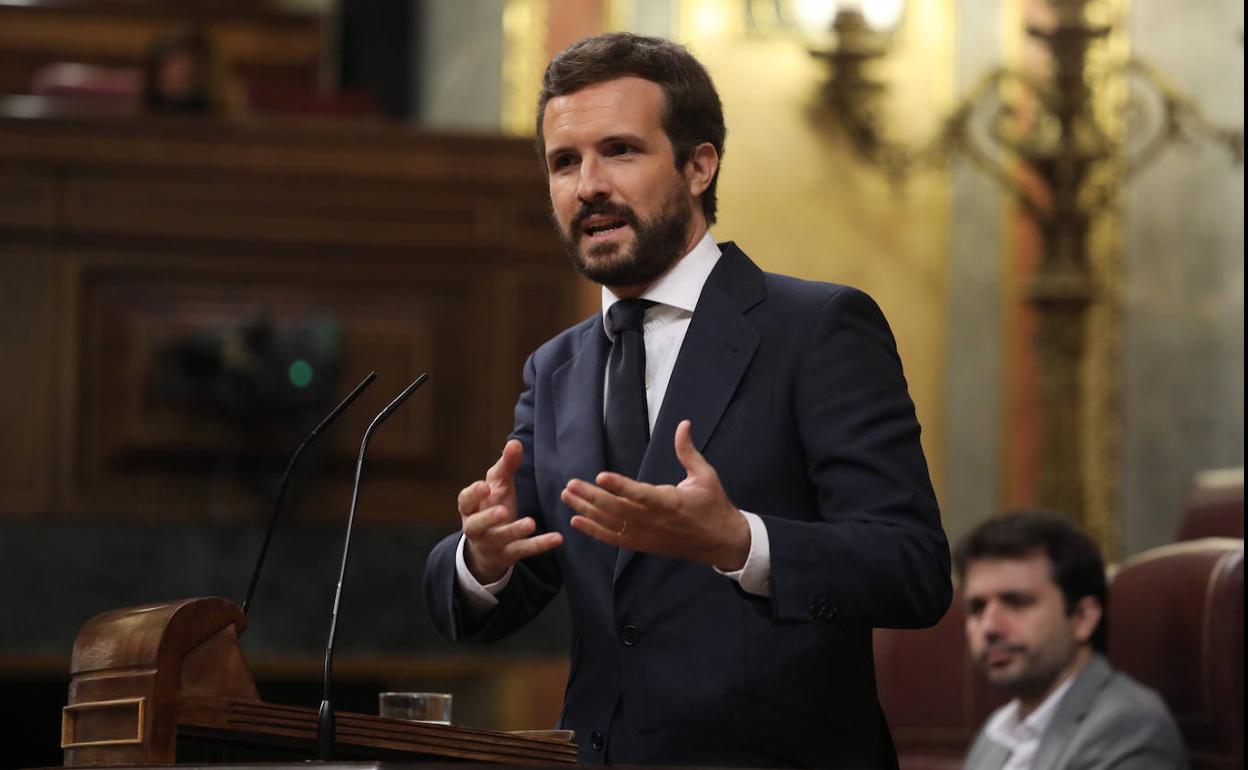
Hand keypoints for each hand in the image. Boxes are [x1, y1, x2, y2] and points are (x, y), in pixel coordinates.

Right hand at [458, 440, 562, 583]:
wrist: (487, 549)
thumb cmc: (492, 507)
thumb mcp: (497, 487)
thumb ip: (505, 466)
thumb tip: (515, 442)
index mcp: (470, 508)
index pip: (465, 501)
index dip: (473, 495)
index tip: (484, 486)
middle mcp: (476, 528)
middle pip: (476, 524)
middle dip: (488, 518)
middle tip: (502, 511)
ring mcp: (491, 544)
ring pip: (500, 540)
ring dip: (514, 531)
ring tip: (531, 523)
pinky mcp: (507, 556)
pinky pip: (523, 551)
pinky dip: (540, 544)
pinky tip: (557, 538)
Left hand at [562, 420, 750, 569]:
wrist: (721, 542)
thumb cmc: (713, 505)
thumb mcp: (705, 475)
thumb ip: (688, 451)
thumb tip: (683, 424)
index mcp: (670, 502)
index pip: (641, 494)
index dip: (620, 486)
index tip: (601, 476)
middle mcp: (654, 521)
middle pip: (618, 510)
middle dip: (592, 497)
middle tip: (571, 484)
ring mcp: (647, 535)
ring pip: (611, 524)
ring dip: (587, 511)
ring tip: (567, 497)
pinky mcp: (643, 544)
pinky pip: (614, 539)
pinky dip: (594, 531)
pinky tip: (577, 520)